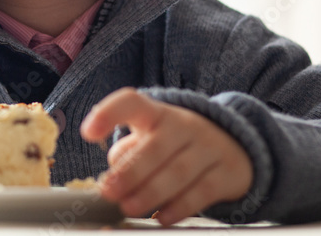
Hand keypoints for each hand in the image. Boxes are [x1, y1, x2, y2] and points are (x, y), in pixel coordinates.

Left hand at [80, 88, 252, 226]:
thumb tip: (112, 173)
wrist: (233, 146)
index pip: (130, 103)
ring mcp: (208, 148)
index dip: (108, 114)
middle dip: (129, 172)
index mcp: (156, 113)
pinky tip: (161, 217)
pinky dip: (179, 208)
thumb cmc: (174, 144)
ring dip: (150, 193)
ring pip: (178, 172)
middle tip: (109, 191)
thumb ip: (129, 151)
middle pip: (155, 147)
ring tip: (129, 208)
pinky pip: (201, 192)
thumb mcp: (150, 137)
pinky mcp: (227, 173)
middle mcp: (183, 125)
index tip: (88, 133)